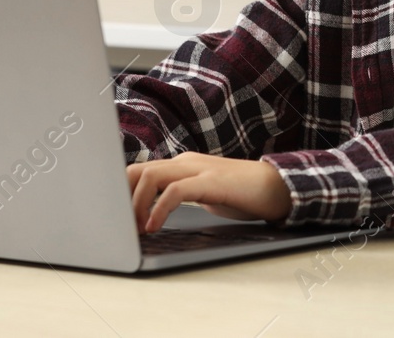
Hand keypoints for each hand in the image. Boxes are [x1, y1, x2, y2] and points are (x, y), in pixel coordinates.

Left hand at [127, 152, 292, 232]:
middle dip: (121, 199)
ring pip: (150, 176)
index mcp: (180, 165)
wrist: (276, 186)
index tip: (117, 220)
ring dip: (136, 205)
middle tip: (123, 227)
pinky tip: (156, 227)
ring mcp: (198, 170)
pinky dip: (159, 209)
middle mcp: (184, 163)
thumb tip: (151, 213)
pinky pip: (175, 191)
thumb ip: (180, 195)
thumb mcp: (202, 194)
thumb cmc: (239, 194)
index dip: (121, 194)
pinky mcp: (211, 182)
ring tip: (138, 230)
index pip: (137, 170)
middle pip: (136, 170)